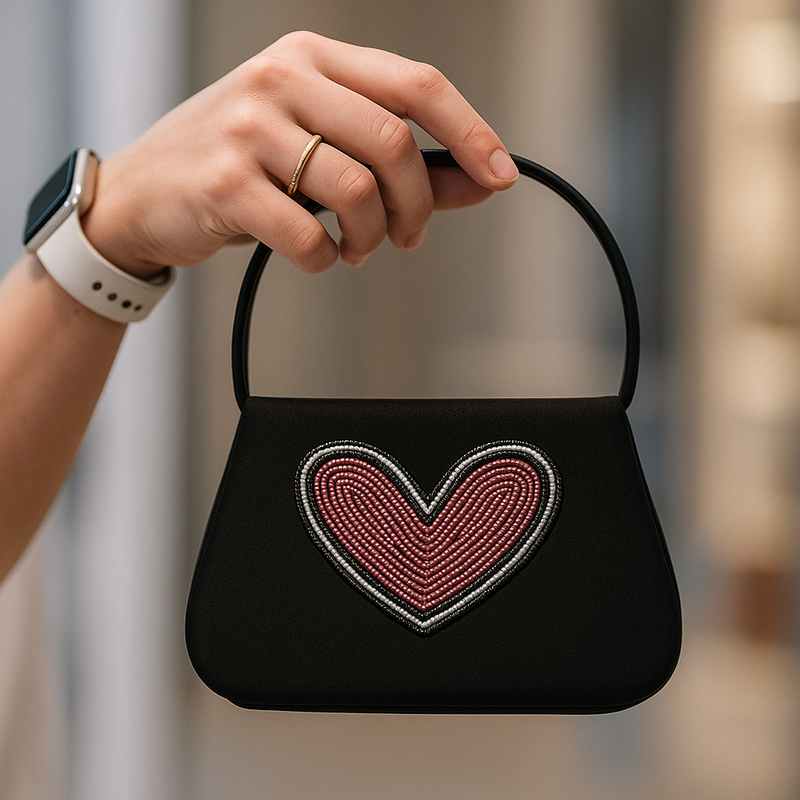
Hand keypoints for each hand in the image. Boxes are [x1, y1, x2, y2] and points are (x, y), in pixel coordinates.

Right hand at [80, 31, 517, 277]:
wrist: (144, 191)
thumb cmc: (241, 164)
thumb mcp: (319, 146)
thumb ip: (400, 162)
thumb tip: (476, 181)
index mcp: (313, 57)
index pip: (416, 84)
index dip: (471, 131)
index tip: (501, 174)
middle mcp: (283, 78)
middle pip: (393, 142)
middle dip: (417, 204)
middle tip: (408, 236)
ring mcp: (249, 127)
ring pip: (356, 189)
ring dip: (372, 236)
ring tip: (357, 248)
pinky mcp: (225, 182)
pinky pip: (308, 234)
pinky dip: (325, 260)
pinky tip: (317, 255)